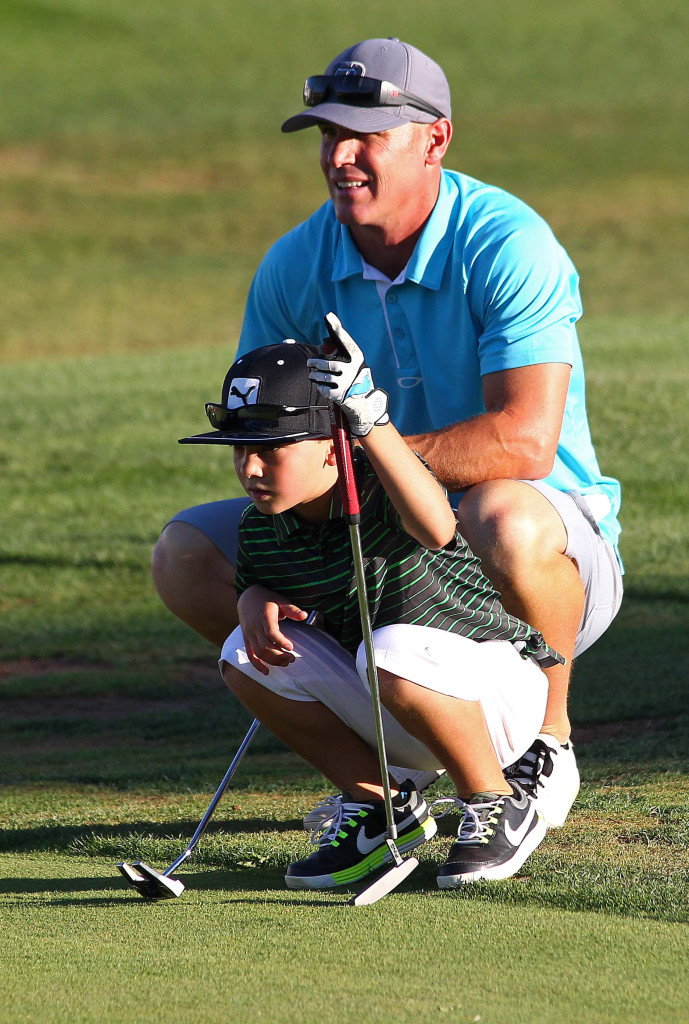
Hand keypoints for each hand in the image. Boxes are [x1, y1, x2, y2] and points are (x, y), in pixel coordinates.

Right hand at [237, 585, 307, 674]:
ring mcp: (248, 634)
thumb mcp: (280, 600)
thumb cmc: (267, 599)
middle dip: (279, 655)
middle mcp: (254, 626)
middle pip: (264, 646)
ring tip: (286, 662)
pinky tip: (267, 672)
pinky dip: (257, 664)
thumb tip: (305, 616)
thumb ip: (292, 610)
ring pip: (258, 652)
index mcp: (264, 616)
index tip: (291, 647)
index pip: (270, 632)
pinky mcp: (246, 639)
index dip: (281, 641)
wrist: (247, 597)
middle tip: (292, 659)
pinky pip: (250, 654)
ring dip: (272, 661)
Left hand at [307, 312, 388, 436]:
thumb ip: (340, 340)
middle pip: (326, 364)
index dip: (336, 329)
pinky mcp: (339, 395)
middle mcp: (351, 369)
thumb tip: (329, 316)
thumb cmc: (353, 371)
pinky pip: (322, 388)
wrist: (362, 397)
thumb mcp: (351, 357)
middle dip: (315, 364)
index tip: (328, 316)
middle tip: (310, 363)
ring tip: (313, 374)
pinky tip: (321, 384)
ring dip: (314, 375)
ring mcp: (345, 383)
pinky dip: (319, 386)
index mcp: (356, 357)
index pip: (345, 341)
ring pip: (322, 377)